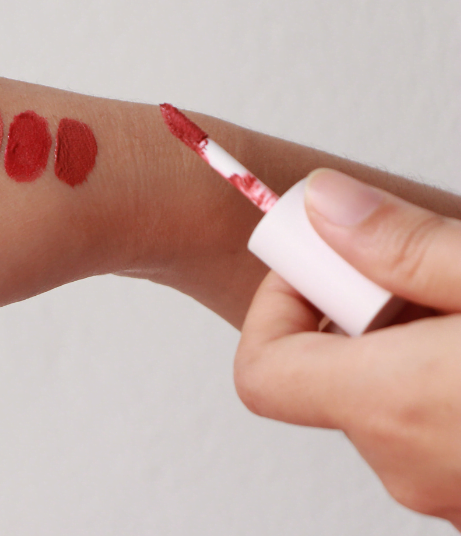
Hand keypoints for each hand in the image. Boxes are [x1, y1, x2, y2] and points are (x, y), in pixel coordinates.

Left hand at [235, 169, 460, 526]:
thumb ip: (407, 246)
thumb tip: (323, 206)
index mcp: (395, 404)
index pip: (260, 370)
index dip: (278, 306)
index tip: (326, 265)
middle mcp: (410, 465)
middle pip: (330, 380)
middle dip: (365, 317)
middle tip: (429, 273)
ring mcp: (450, 496)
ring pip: (391, 406)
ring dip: (415, 352)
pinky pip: (437, 435)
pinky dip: (447, 390)